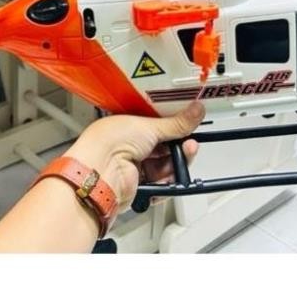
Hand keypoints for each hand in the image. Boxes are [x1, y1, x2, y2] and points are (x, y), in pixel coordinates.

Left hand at [64, 101, 204, 212]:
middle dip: (179, 146)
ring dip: (177, 163)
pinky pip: (162, 184)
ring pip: (166, 166)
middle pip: (164, 147)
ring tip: (183, 157)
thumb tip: (195, 112)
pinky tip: (173, 176)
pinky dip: (169, 182)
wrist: (100, 173)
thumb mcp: (149, 127)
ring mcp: (135, 166)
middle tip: (189, 143)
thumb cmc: (109, 142)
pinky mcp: (140, 185)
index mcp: (128, 125)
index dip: (174, 125)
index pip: (157, 124)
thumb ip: (176, 124)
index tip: (189, 123)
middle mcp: (130, 145)